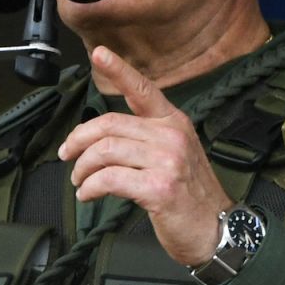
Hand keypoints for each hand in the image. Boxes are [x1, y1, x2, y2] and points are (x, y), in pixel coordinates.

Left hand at [58, 46, 230, 266]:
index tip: (99, 54)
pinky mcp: (159, 187)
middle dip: (79, 140)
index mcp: (174, 123)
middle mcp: (172, 136)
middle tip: (68, 155)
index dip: (118, 70)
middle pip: (109, 124)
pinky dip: (91, 188)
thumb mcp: (175, 156)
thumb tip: (102, 138)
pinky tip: (89, 194)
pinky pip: (109, 179)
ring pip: (105, 151)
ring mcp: (167, 161)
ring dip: (83, 168)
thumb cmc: (192, 198)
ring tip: (80, 182)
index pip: (142, 89)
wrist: (216, 231)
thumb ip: (145, 140)